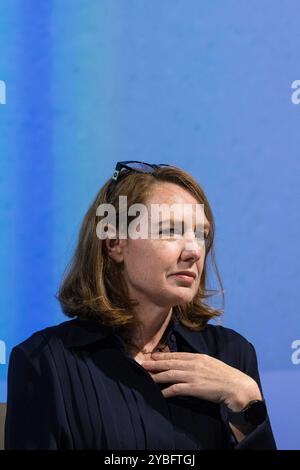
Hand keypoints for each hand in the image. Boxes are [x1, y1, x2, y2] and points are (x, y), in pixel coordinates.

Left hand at [141, 351, 261, 410]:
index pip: (176, 355)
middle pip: (170, 363)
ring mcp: (193, 376)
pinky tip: (160, 393)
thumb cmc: (225, 376)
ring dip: (157, 376)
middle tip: (142, 363)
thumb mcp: (211, 363)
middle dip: (155, 363)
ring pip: (170, 374)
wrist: (237, 387)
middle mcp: (194, 364)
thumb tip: (187, 363)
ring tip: (146, 376)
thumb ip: (198, 362)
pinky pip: (176, 389)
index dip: (163, 355)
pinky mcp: (195, 388)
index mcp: (198, 357)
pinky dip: (167, 390)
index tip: (152, 356)